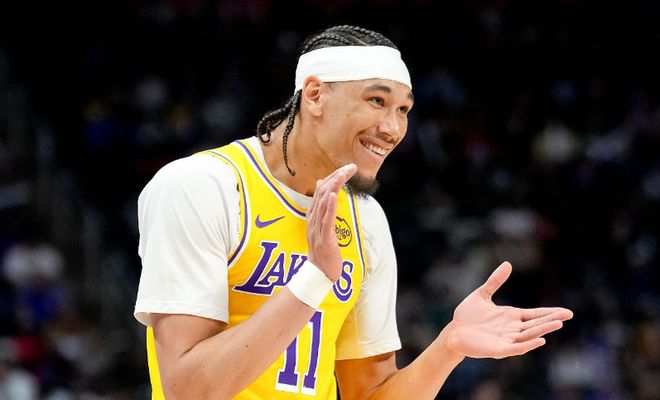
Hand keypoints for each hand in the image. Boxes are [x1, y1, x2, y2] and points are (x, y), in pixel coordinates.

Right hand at [306, 164, 357, 281]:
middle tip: (350, 167)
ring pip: (323, 204)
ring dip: (333, 187)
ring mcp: (317, 229)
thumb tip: (323, 185)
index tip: (346, 167)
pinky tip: (332, 195)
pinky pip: (325, 220)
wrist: (319, 273)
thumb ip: (322, 207)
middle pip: (322, 193)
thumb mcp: (322, 226)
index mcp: (313, 216)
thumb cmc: (323, 251)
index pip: (321, 190)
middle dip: (336, 178)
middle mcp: (313, 220)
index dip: (333, 177)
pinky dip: (329, 206)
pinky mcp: (323, 239)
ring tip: (343, 174)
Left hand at [444, 262, 572, 358]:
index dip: (550, 312)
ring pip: (530, 335)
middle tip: (568, 315)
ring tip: (558, 323)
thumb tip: (508, 264)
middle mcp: (513, 329)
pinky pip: (517, 348)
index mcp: (511, 316)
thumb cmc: (467, 315)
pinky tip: (541, 340)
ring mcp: (507, 339)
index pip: (535, 314)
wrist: (453, 331)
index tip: (567, 311)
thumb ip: (495, 281)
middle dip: (551, 319)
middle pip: (536, 324)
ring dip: (543, 330)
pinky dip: (529, 344)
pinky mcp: (499, 350)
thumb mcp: (482, 294)